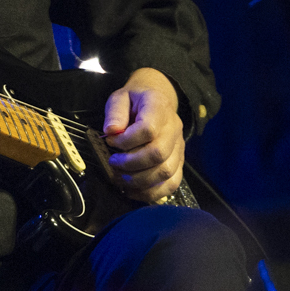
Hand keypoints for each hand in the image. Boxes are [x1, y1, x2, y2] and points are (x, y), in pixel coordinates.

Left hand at [103, 68, 186, 202]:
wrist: (156, 101)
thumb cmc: (134, 102)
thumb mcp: (120, 98)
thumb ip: (115, 112)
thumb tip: (112, 131)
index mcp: (159, 107)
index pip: (148, 129)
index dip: (127, 140)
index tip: (111, 141)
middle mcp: (174, 128)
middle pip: (158, 154)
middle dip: (131, 164)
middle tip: (113, 163)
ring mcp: (179, 147)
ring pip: (166, 172)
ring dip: (139, 181)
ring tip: (120, 177)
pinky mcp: (178, 162)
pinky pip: (172, 184)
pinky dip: (151, 193)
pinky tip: (132, 190)